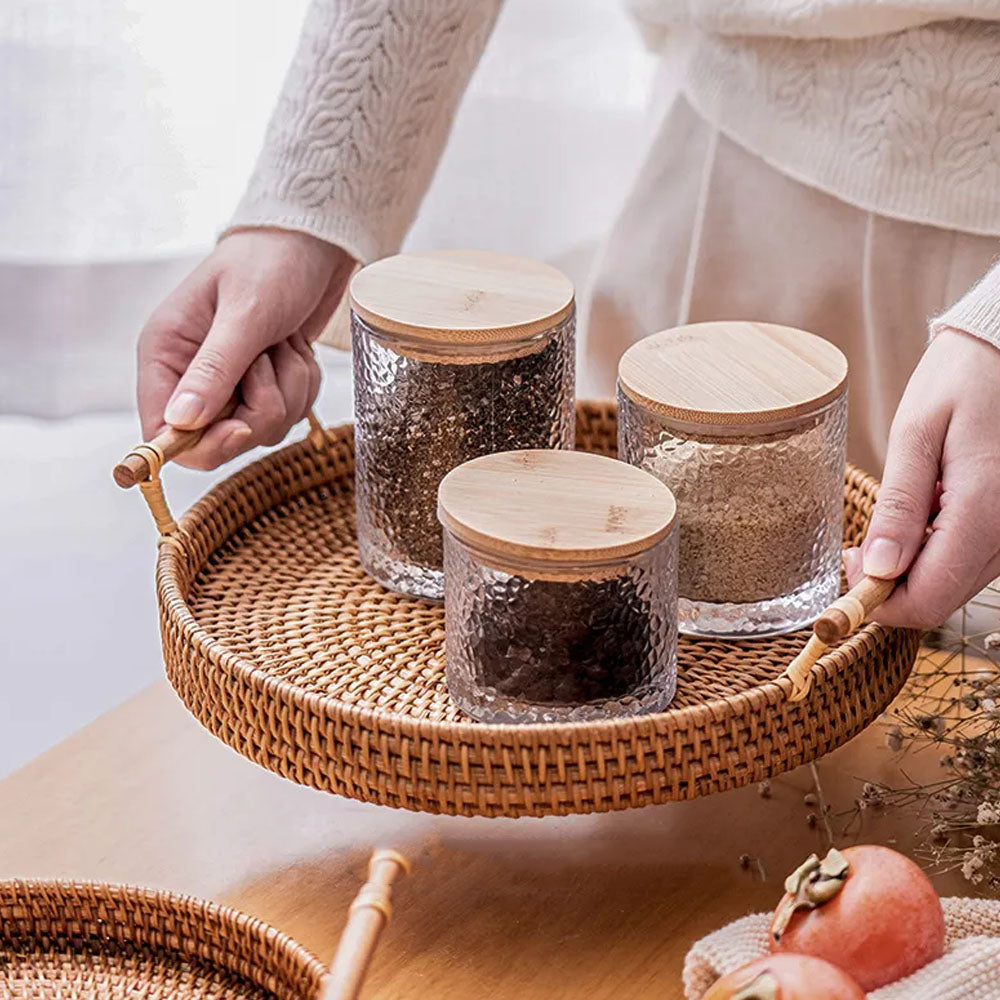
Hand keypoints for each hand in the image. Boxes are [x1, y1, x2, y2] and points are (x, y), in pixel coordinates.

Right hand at [137, 228, 353, 468]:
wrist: (313, 242)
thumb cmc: (271, 262)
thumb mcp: (244, 313)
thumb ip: (214, 370)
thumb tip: (180, 423)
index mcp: (165, 355)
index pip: (162, 432)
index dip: (203, 444)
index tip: (241, 427)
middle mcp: (191, 376)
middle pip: (220, 440)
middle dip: (260, 409)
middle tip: (272, 360)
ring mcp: (230, 384)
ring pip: (262, 429)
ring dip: (289, 390)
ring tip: (285, 343)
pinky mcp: (264, 386)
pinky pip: (289, 414)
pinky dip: (303, 385)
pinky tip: (297, 348)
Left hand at [844, 327, 999, 628]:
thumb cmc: (963, 380)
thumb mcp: (916, 434)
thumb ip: (899, 506)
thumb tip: (878, 568)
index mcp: (985, 511)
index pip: (929, 597)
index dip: (880, 600)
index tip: (850, 568)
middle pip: (943, 598)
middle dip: (894, 585)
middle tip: (862, 545)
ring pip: (958, 583)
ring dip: (916, 566)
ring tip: (905, 508)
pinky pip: (973, 560)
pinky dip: (940, 548)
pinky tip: (931, 505)